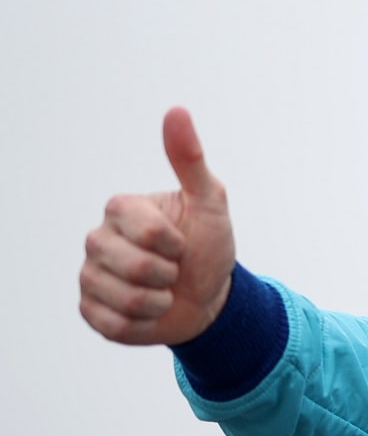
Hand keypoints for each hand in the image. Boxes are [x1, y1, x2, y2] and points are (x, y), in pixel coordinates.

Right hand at [79, 107, 236, 345]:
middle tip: (175, 270)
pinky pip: (114, 325)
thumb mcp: (209, 200)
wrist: (208, 297)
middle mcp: (98, 239)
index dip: (175, 244)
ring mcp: (90, 276)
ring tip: (164, 291)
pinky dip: (144, 324)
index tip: (183, 242)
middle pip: (135, 266)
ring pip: (125, 298)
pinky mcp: (90, 311)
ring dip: (160, 301)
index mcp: (121, 209)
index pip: (146, 231)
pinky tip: (150, 312)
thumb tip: (176, 110)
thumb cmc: (208, 244)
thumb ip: (190, 159)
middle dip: (170, 274)